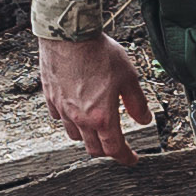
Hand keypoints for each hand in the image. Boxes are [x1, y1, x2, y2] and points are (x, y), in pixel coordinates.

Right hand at [37, 31, 154, 164]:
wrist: (69, 35)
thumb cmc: (99, 53)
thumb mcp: (129, 78)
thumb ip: (137, 103)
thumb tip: (144, 119)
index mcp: (102, 117)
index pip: (115, 149)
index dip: (126, 157)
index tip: (132, 159)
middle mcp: (80, 119)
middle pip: (93, 148)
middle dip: (107, 151)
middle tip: (116, 146)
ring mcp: (63, 109)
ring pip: (75, 136)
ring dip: (88, 137)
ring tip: (96, 129)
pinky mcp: (50, 98)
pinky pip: (59, 118)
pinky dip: (69, 120)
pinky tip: (75, 111)